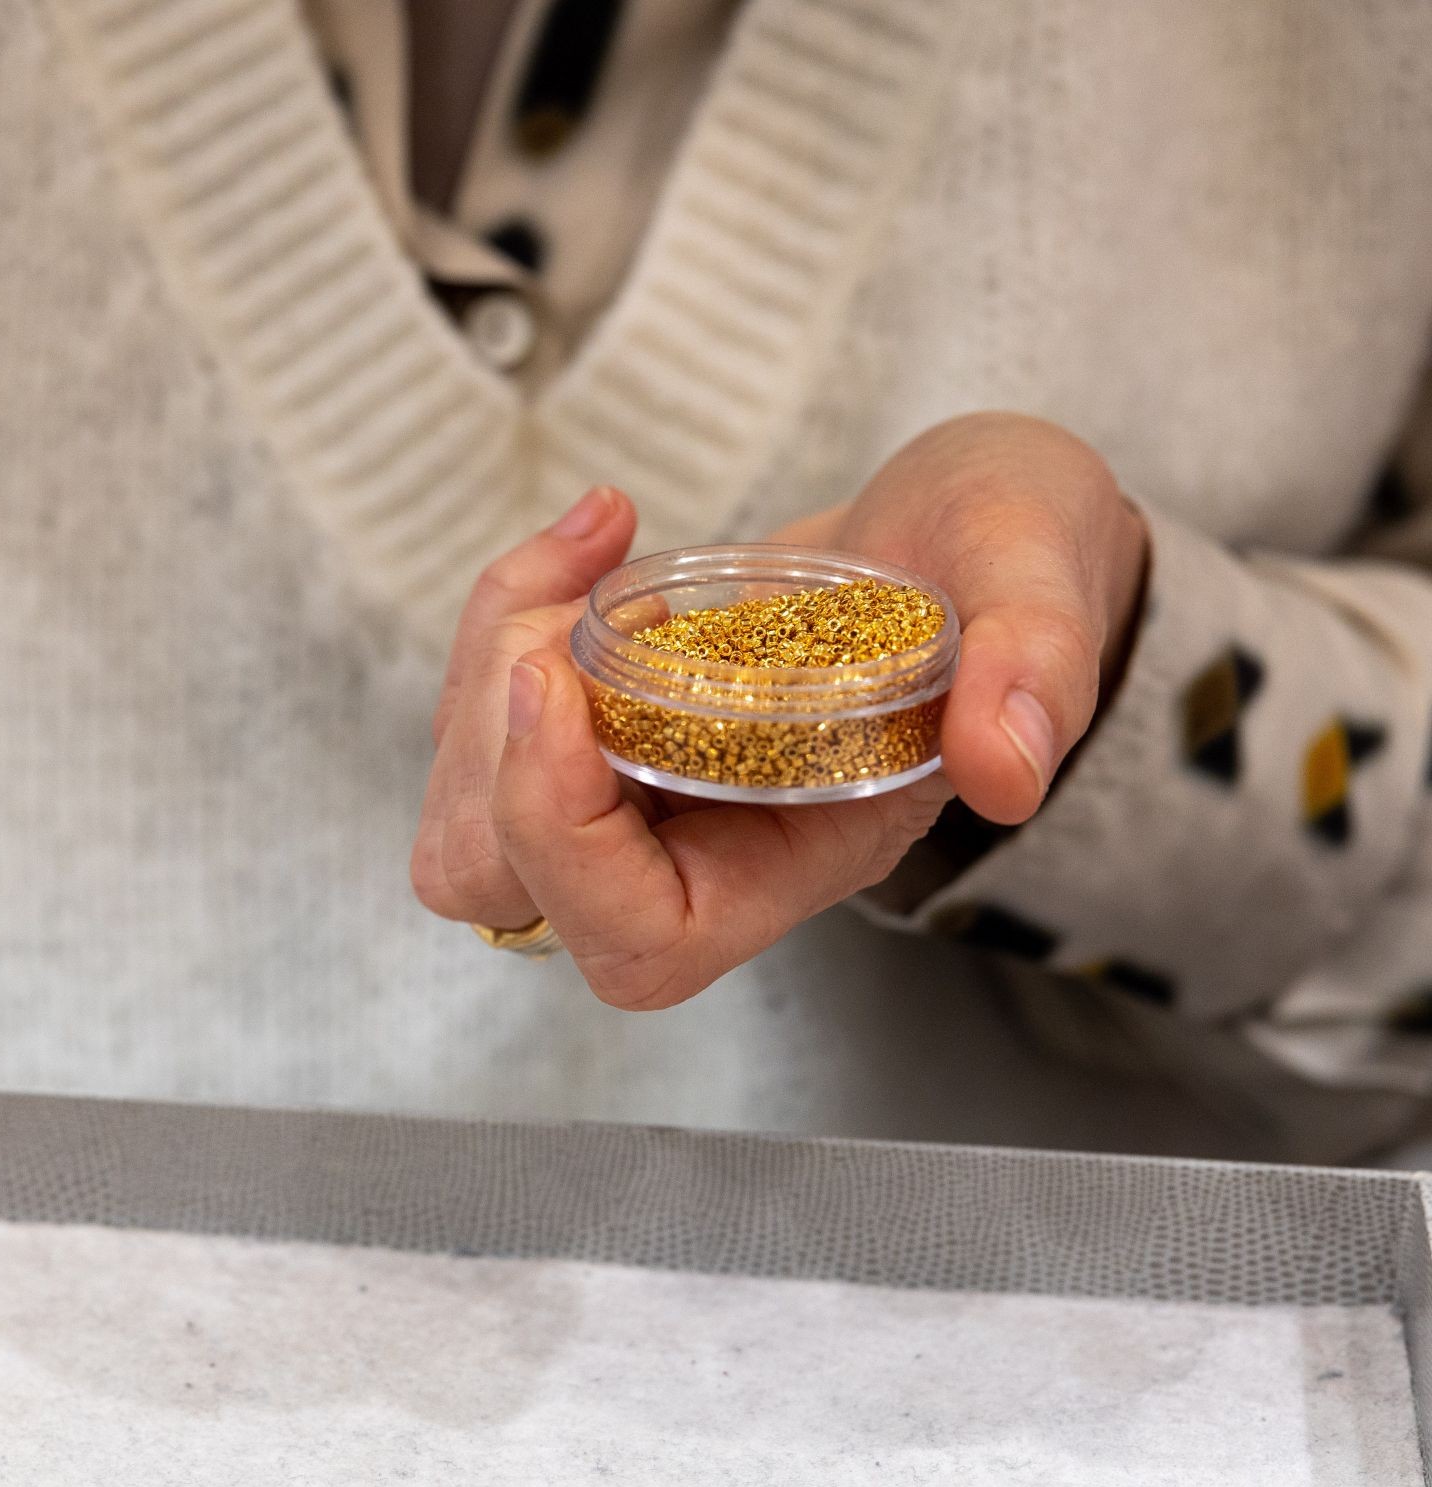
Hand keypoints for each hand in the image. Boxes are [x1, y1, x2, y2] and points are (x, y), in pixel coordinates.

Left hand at [411, 413, 1148, 1007]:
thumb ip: (1038, 667)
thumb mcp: (1048, 578)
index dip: (563, 838)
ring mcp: (633, 792)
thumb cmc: (1010, 558)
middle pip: (502, 882)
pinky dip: (509, 609)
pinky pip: (483, 711)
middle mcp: (697, 849)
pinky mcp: (592, 726)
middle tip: (573, 621)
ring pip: (467, 806)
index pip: (636, 936)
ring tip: (595, 562)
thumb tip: (1009, 766)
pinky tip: (601, 531)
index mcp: (798, 859)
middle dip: (491, 751)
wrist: (969, 521)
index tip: (559, 686)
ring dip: (485, 670)